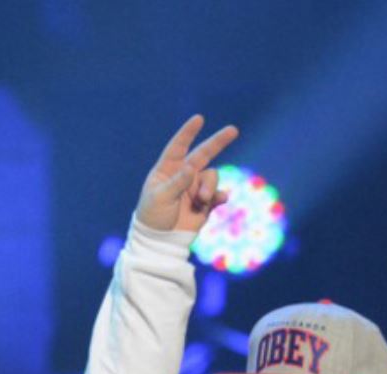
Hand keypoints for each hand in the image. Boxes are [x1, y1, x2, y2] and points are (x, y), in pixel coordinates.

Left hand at [135, 115, 238, 234]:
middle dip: (218, 142)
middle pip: (203, 154)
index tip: (199, 119)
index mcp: (167, 170)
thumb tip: (191, 167)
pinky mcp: (205, 204)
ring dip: (210, 186)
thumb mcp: (161, 198)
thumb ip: (177, 182)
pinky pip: (218, 194)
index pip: (178, 147)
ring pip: (212, 177)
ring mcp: (195, 189)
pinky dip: (220, 196)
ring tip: (203, 200)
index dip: (188, 133)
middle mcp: (183, 176)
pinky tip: (220, 200)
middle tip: (233, 130)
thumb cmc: (153, 217)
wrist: (160, 242)